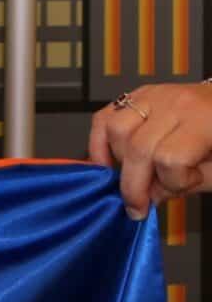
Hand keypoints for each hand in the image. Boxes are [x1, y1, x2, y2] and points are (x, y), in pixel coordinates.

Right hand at [87, 82, 211, 217]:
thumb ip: (187, 184)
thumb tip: (150, 195)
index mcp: (203, 120)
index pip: (170, 158)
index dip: (172, 183)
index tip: (178, 190)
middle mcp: (174, 103)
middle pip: (137, 147)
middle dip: (134, 185)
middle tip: (138, 205)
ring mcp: (152, 95)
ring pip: (115, 130)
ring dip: (117, 161)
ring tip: (132, 177)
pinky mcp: (137, 96)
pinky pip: (104, 117)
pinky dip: (99, 142)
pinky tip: (108, 162)